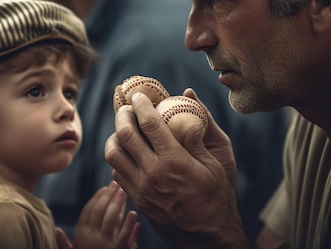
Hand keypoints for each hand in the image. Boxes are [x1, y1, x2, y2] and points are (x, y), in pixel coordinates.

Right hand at [72, 181, 138, 248]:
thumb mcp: (75, 248)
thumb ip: (71, 238)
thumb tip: (58, 228)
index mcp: (81, 233)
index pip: (88, 210)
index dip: (96, 197)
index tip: (105, 187)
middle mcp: (91, 237)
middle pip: (99, 211)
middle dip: (107, 195)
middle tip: (116, 183)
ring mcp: (104, 243)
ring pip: (110, 219)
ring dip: (117, 203)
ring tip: (123, 191)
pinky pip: (123, 235)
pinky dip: (128, 224)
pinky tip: (133, 213)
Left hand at [105, 89, 250, 248]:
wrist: (206, 236)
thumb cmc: (216, 196)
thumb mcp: (216, 164)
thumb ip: (198, 134)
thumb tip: (187, 99)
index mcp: (175, 161)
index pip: (149, 123)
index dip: (140, 104)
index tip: (138, 95)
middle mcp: (154, 173)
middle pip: (124, 135)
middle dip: (122, 115)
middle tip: (126, 108)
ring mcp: (142, 188)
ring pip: (113, 154)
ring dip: (114, 136)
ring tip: (123, 129)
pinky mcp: (137, 199)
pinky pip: (117, 172)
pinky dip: (118, 157)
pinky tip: (127, 152)